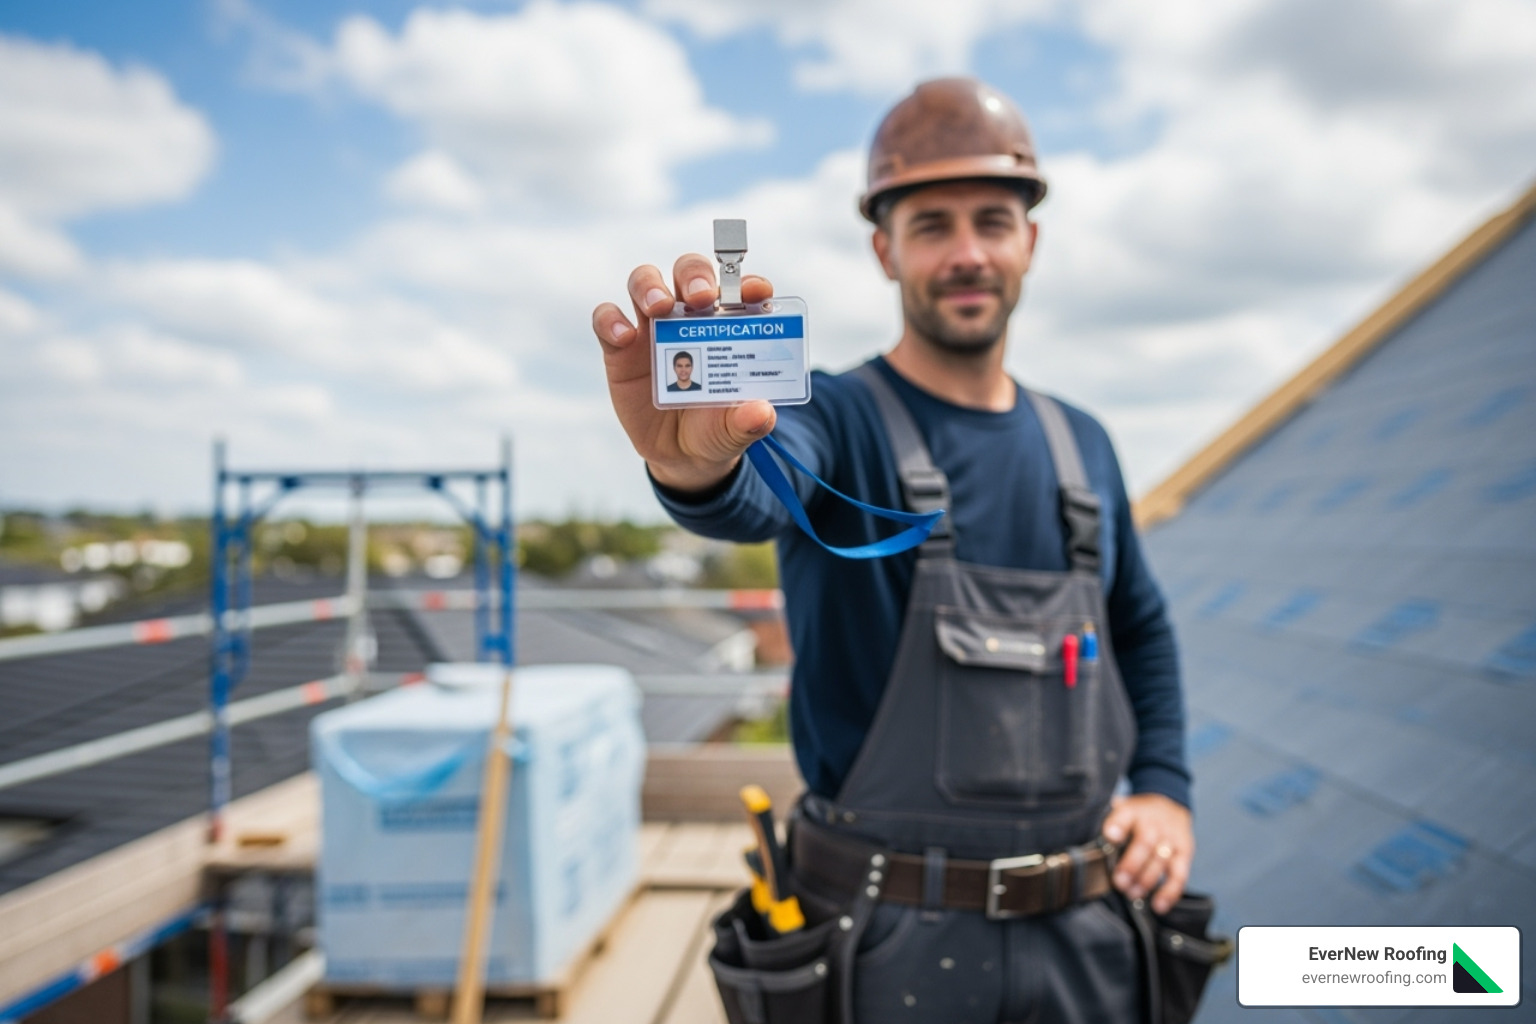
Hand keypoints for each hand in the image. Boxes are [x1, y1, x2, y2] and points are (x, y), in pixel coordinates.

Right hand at [591, 255, 777, 492]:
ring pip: (645, 282)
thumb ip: (749, 421)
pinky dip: (611, 320)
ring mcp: (652, 328)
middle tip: (700, 297)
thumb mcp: (735, 429)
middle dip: (695, 276)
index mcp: (727, 326)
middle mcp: (690, 317)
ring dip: (650, 286)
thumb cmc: (715, 427)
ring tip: (658, 307)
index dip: (747, 284)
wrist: (680, 454)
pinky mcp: (620, 348)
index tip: (756, 292)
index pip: (738, 291)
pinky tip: (624, 337)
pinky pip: (607, 319)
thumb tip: (762, 414)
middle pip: (689, 272)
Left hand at [1101, 793, 1192, 914]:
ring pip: (1161, 860)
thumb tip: (1091, 848)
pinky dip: (1170, 892)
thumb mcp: (1121, 810)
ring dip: (1146, 881)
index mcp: (1133, 810)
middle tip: (1119, 883)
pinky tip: (1159, 906)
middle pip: (1144, 843)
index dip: (1117, 825)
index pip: (1124, 814)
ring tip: (1133, 894)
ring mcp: (1170, 837)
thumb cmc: (1138, 814)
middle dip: (1131, 865)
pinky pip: (1180, 874)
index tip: (1110, 835)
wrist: (1169, 801)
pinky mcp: (1184, 851)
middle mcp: (1153, 823)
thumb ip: (1108, 827)